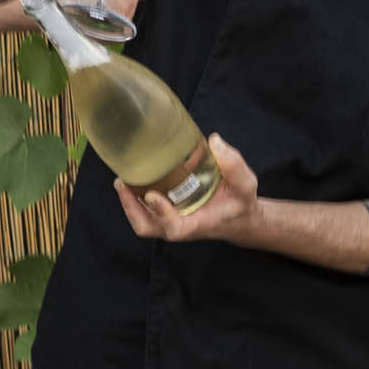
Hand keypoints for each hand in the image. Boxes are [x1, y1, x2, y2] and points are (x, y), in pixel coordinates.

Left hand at [114, 134, 259, 244]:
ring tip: (123, 179)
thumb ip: (233, 165)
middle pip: (147, 227)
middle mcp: (181, 225)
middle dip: (131, 208)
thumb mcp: (245, 184)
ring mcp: (172, 221)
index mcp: (198, 224)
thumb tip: (214, 141)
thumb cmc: (240, 203)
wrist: (240, 217)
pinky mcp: (169, 213)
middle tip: (123, 184)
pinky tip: (134, 177)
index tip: (152, 195)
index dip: (161, 213)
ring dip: (129, 202)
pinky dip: (136, 197)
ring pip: (143, 220)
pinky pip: (146, 211)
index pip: (174, 227)